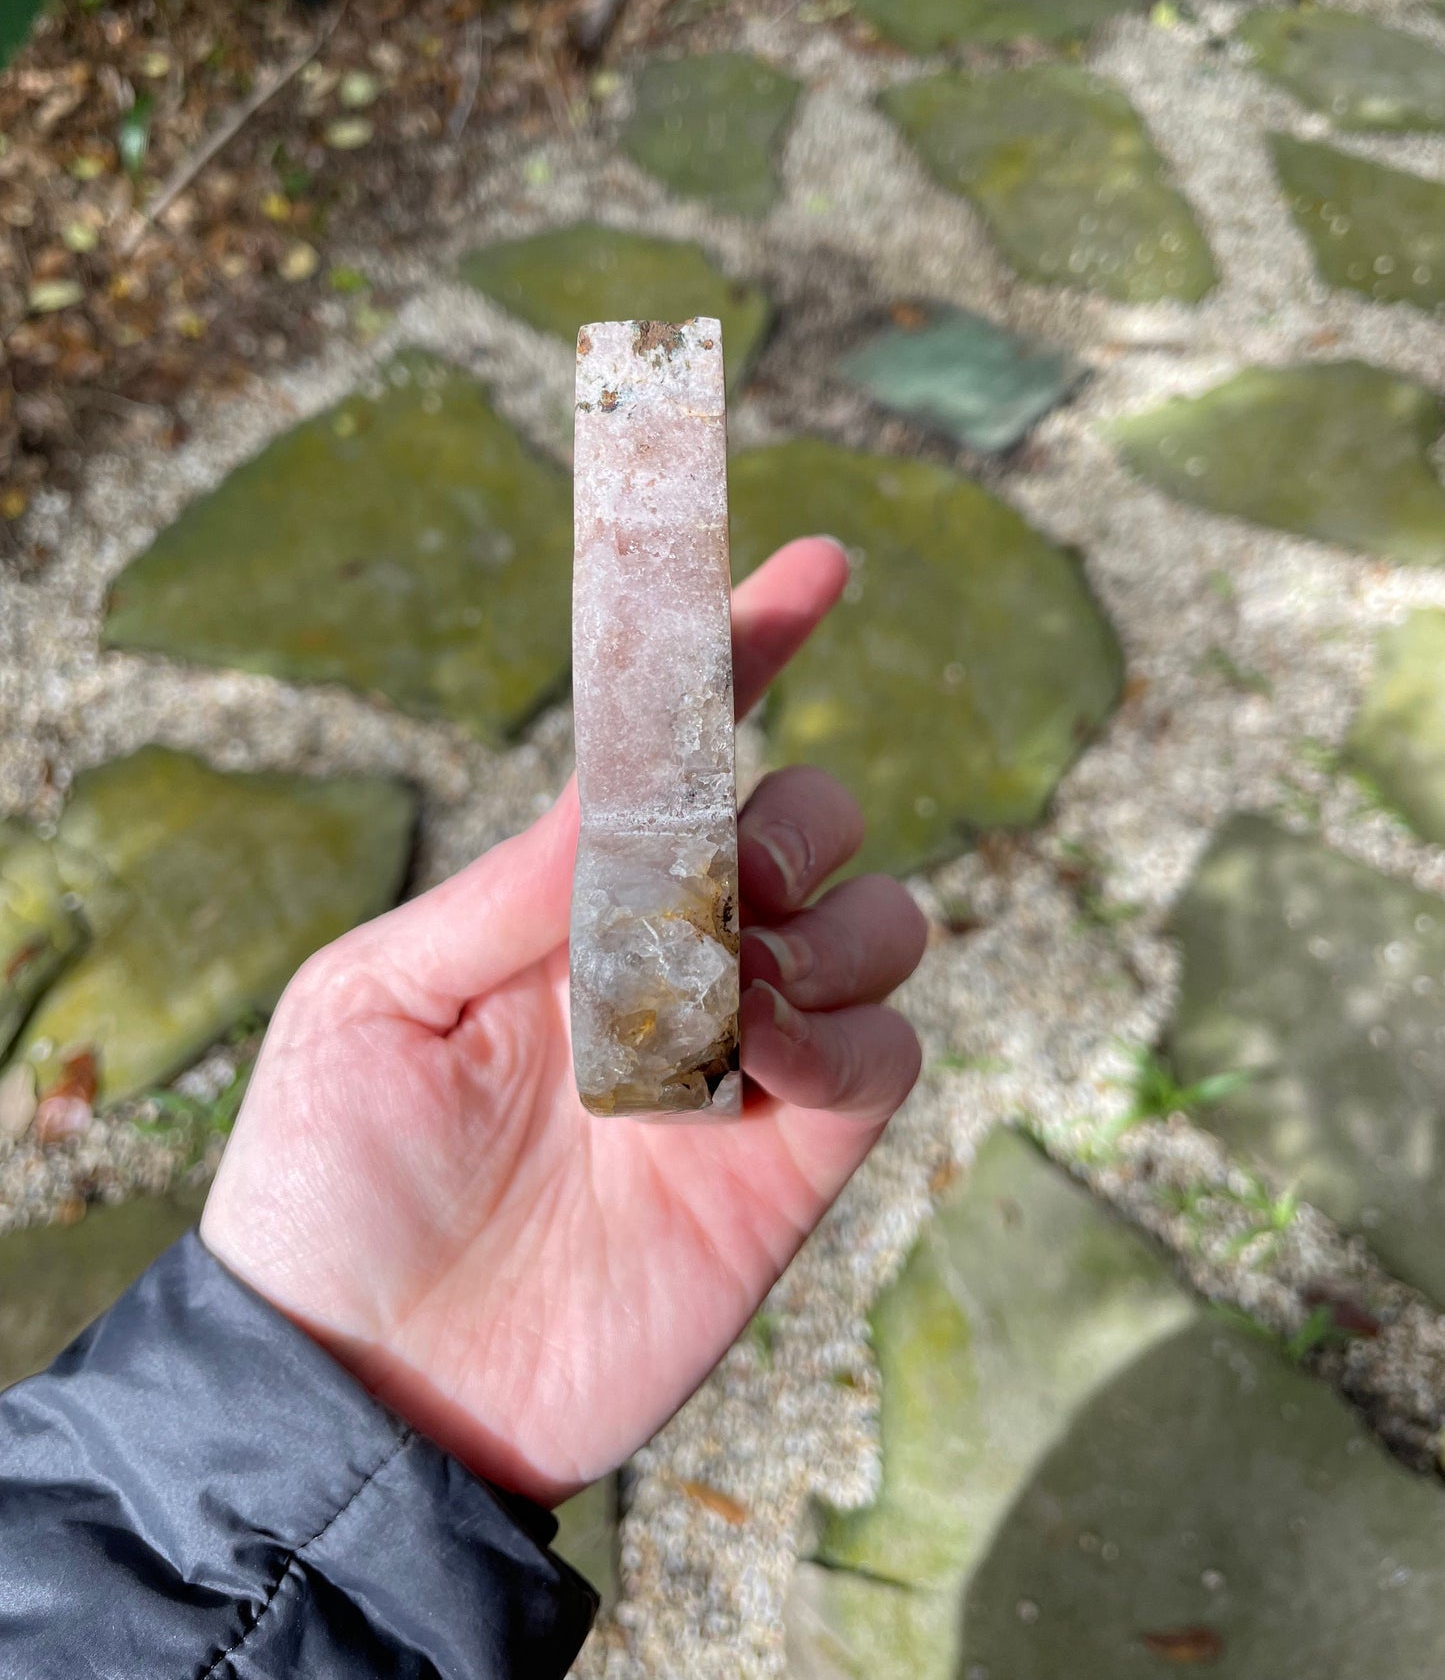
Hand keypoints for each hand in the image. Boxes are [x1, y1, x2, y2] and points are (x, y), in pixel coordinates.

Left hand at [202, 538, 924, 1506]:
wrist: (373, 1385)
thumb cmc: (334, 1179)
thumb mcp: (377, 998)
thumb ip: (516, 884)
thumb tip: (628, 781)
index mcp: (572, 901)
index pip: (684, 753)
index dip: (747, 654)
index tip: (813, 567)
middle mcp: (676, 960)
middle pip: (809, 817)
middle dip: (791, 821)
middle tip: (724, 893)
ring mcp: (747, 1057)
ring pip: (881, 919)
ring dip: (826, 928)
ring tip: (726, 1009)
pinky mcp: (797, 1155)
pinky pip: (891, 1049)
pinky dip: (848, 1035)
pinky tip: (758, 1072)